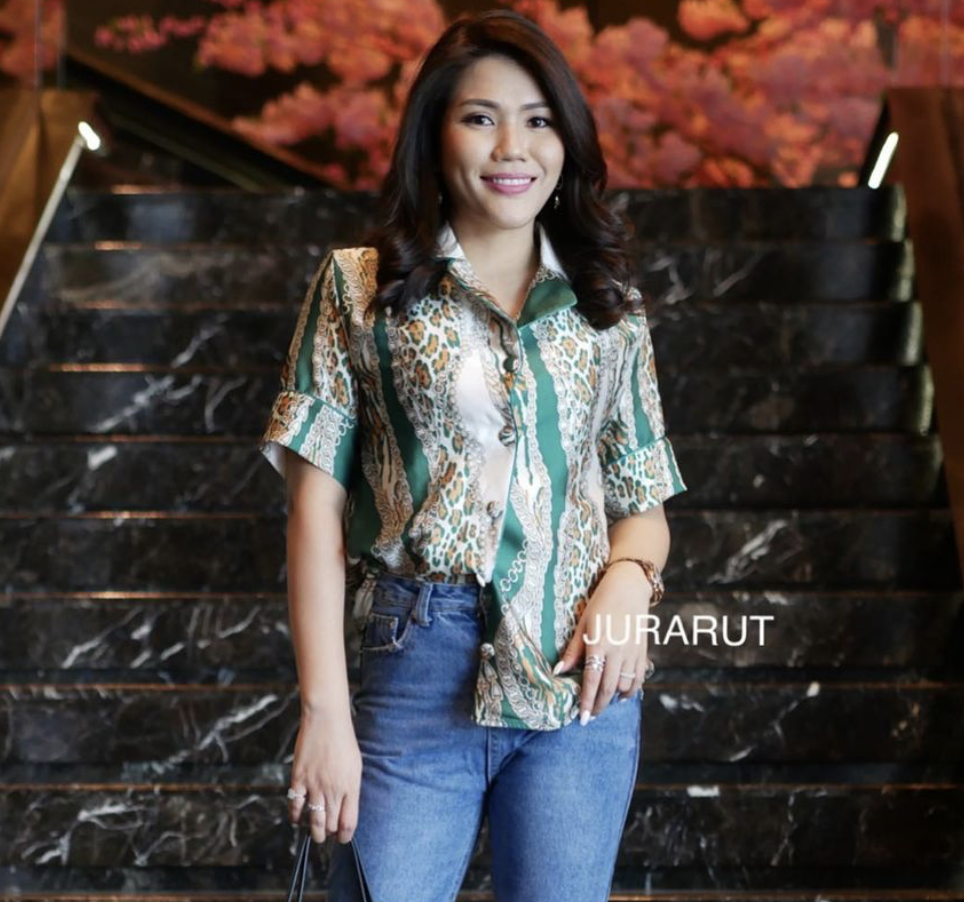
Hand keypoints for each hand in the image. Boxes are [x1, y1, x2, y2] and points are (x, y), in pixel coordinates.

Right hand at [287, 707, 362, 843]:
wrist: (326, 720)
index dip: (345, 836)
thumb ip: (351, 789)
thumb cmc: (344, 741)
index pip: (348, 822)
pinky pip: (295, 805)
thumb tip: (346, 809)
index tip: (342, 838)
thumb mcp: (355, 766)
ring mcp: (315, 784)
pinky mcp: (299, 778)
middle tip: (326, 833)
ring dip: (314, 831)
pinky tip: (296, 819)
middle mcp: (333, 789)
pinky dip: (295, 816)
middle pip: (330, 824)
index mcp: (351, 786)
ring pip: (313, 820)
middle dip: (328, 833)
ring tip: (314, 834)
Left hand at [553, 565, 653, 722]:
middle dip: (599, 706)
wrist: (629, 588)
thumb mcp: (582, 624)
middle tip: (590, 718)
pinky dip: (631, 690)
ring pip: (625, 686)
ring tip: (603, 704)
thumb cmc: (600, 603)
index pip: (592, 681)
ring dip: (613, 698)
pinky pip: (639, 678)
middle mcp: (617, 651)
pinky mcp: (643, 651)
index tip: (581, 718)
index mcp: (599, 644)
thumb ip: (573, 650)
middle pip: (608, 688)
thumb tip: (559, 672)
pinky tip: (621, 695)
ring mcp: (632, 652)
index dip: (587, 702)